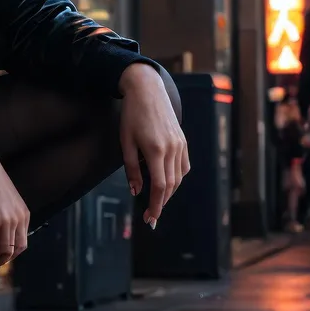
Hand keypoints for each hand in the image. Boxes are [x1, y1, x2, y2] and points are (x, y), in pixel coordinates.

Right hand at [0, 140, 29, 271]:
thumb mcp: (7, 199)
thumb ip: (8, 215)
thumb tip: (1, 233)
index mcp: (23, 214)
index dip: (12, 255)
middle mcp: (18, 218)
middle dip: (3, 260)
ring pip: (3, 250)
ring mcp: (5, 220)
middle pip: (15, 250)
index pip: (23, 243)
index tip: (1, 258)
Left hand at [119, 63, 188, 228]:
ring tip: (157, 201)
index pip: (160, 187)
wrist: (147, 90)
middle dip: (161, 203)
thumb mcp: (126, 142)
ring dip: (169, 192)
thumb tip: (137, 192)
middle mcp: (172, 149)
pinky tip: (168, 182)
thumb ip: (132, 169)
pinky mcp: (183, 140)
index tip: (151, 219)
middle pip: (171, 185)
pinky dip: (177, 178)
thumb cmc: (132, 115)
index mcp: (156, 150)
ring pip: (179, 177)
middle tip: (151, 216)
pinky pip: (183, 165)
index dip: (156, 205)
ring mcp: (180, 144)